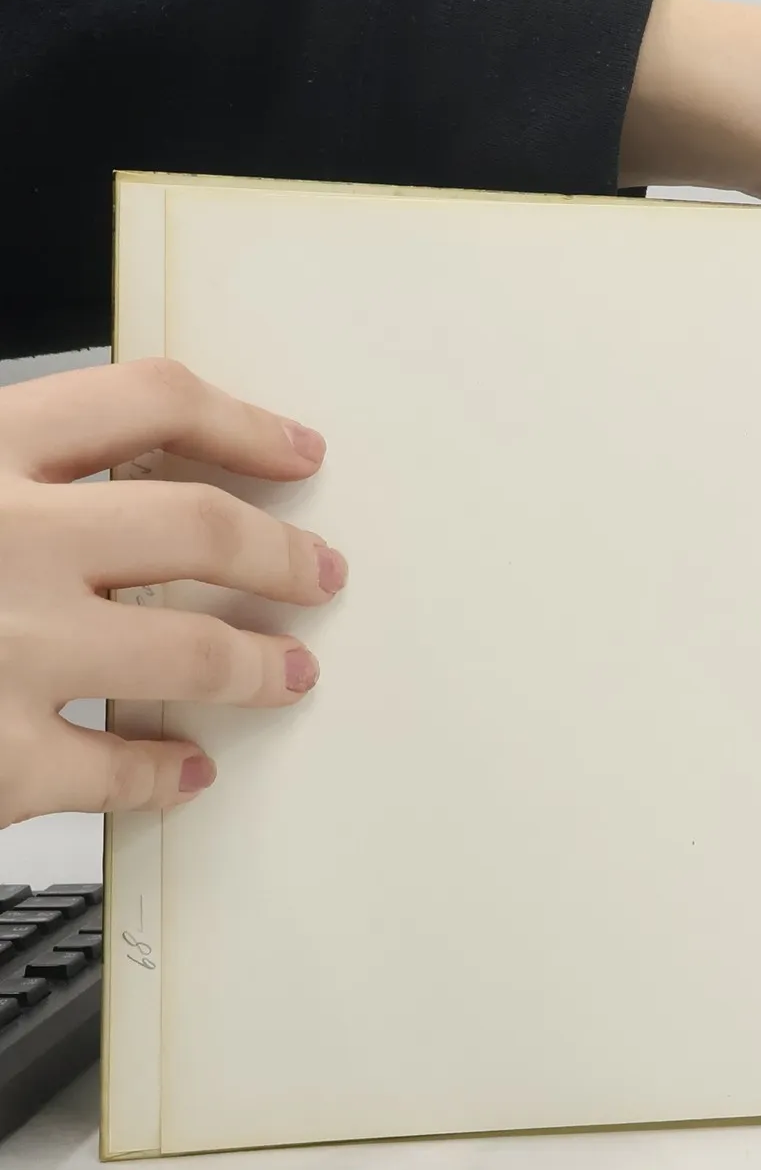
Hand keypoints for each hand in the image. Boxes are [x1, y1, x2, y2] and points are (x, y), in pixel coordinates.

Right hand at [0, 360, 345, 828]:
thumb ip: (2, 468)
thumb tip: (124, 463)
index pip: (149, 398)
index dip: (245, 423)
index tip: (298, 450)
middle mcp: (3, 538)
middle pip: (198, 525)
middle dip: (282, 551)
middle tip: (320, 570)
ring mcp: (4, 651)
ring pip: (192, 650)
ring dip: (258, 661)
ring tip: (290, 671)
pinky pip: (122, 767)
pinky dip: (167, 771)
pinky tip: (185, 770)